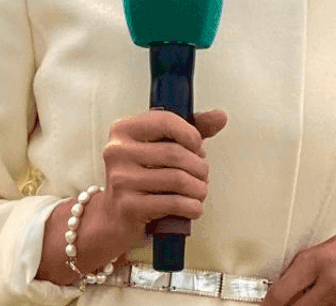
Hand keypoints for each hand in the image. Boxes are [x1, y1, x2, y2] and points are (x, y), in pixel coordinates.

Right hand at [99, 108, 227, 250]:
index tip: (198, 148)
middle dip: (200, 167)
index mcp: (123, 130)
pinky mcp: (128, 207)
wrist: (115, 219)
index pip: (166, 121)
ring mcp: (120, 180)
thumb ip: (191, 130)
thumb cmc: (144, 179)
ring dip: (199, 189)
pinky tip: (193, 208)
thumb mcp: (163, 149)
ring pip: (178, 179)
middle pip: (175, 153)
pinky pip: (174, 203)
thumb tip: (220, 116)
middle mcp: (117, 152)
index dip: (191, 135)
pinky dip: (192, 207)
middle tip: (203, 176)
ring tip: (199, 192)